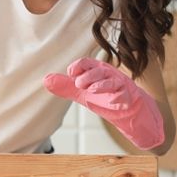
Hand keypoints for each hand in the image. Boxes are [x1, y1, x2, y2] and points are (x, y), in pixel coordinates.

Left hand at [42, 58, 166, 150]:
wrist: (131, 113)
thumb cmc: (106, 98)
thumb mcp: (83, 94)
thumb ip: (66, 87)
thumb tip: (45, 80)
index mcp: (98, 72)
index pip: (88, 63)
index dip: (79, 65)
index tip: (70, 73)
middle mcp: (110, 76)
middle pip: (99, 70)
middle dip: (88, 76)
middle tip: (78, 84)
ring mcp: (121, 86)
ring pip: (113, 81)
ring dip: (101, 85)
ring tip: (91, 90)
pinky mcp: (130, 98)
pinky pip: (126, 96)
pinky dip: (119, 99)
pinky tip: (113, 102)